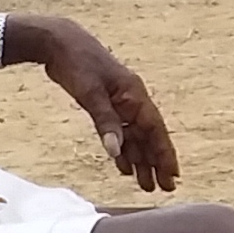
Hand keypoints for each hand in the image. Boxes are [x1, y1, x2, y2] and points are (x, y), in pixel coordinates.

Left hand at [28, 18, 179, 191]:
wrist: (60, 43)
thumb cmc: (78, 64)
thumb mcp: (91, 94)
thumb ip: (105, 123)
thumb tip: (116, 152)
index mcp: (134, 96)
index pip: (155, 130)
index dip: (164, 153)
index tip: (173, 175)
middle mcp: (132, 101)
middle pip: (148, 137)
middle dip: (156, 163)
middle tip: (165, 189)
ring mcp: (120, 103)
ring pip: (135, 137)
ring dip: (140, 160)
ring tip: (145, 184)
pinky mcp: (106, 105)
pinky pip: (120, 132)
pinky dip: (123, 150)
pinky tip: (124, 165)